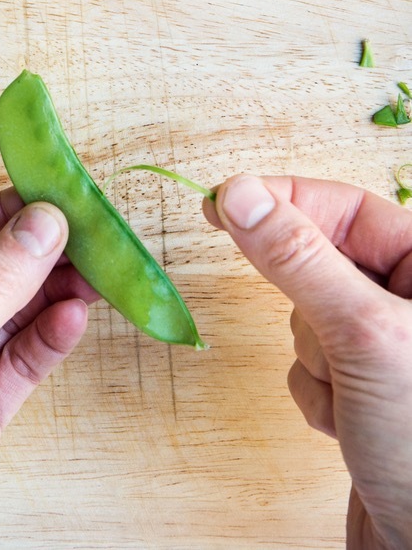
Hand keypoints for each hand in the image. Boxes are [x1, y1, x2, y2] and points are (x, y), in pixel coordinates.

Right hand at [204, 175, 411, 549]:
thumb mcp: (362, 333)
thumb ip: (297, 256)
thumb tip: (239, 193)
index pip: (347, 208)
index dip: (283, 199)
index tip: (222, 200)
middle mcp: (411, 303)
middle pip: (322, 263)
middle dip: (308, 304)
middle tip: (320, 327)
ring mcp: (386, 346)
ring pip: (309, 317)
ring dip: (314, 356)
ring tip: (352, 393)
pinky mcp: (365, 386)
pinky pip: (309, 363)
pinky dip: (315, 391)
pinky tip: (347, 421)